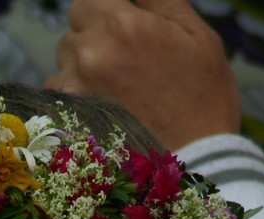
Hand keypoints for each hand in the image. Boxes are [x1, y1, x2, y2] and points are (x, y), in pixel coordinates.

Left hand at [44, 0, 239, 150]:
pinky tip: (106, 108)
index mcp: (123, 24)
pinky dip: (76, 96)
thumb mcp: (198, 36)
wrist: (196, 159)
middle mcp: (91, 52)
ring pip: (64, 63)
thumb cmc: (204, 97)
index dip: (102, 11)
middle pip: (73, 31)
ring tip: (119, 90)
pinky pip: (59, 94)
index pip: (86, 1)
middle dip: (94, 40)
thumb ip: (160, 2)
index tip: (118, 26)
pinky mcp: (68, 116)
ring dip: (82, 69)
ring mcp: (76, 86)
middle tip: (126, 62)